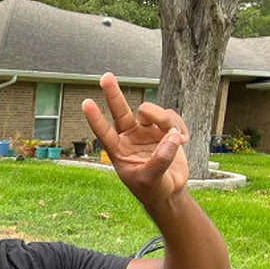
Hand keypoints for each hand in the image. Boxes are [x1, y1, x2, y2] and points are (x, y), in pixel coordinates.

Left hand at [82, 72, 189, 204]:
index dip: (95, 118)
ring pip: (151, 112)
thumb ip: (160, 159)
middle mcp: (129, 137)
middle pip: (120, 110)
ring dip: (164, 120)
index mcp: (118, 150)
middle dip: (113, 93)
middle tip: (106, 77)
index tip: (86, 103)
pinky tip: (183, 139)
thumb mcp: (151, 179)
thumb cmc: (152, 189)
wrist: (168, 191)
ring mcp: (146, 131)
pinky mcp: (164, 129)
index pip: (104, 132)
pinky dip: (179, 125)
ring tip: (176, 138)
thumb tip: (172, 136)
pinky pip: (171, 117)